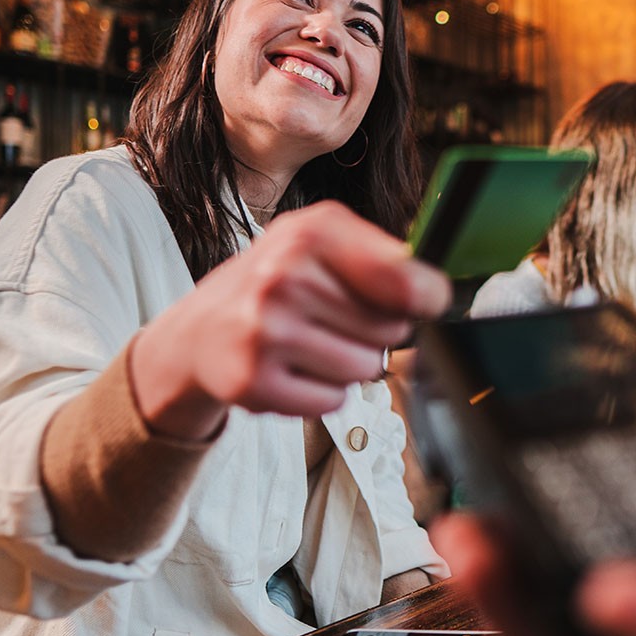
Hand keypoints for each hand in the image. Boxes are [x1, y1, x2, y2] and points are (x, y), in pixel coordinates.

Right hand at [133, 201, 450, 438]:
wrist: (199, 331)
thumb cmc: (275, 284)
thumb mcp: (320, 243)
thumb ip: (384, 257)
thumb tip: (436, 293)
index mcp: (311, 235)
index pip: (405, 280)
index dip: (425, 298)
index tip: (420, 302)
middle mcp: (284, 278)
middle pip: (391, 331)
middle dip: (374, 333)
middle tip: (333, 321)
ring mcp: (265, 331)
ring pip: (366, 369)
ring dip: (348, 365)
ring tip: (310, 345)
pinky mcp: (253, 380)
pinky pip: (333, 401)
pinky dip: (322, 393)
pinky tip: (292, 369)